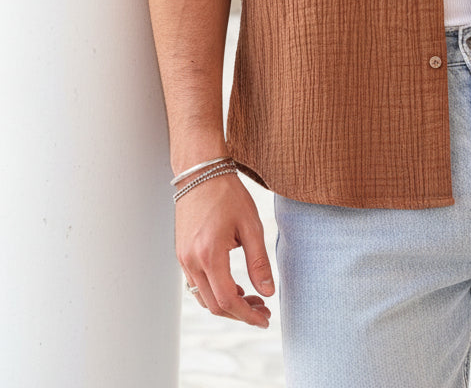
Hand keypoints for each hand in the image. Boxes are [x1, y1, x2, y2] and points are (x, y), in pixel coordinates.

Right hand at [177, 171, 274, 327]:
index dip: (247, 315)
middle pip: (214, 305)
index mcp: (209, 254)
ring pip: (204, 298)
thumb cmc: (228, 194)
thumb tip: (268, 292)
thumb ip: (259, 262)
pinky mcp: (182, 253)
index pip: (227, 300)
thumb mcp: (251, 225)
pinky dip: (215, 291)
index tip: (265, 319)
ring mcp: (183, 258)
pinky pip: (197, 284)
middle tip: (263, 311)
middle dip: (240, 313)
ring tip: (252, 299)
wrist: (200, 172)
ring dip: (227, 304)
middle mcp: (191, 261)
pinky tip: (234, 285)